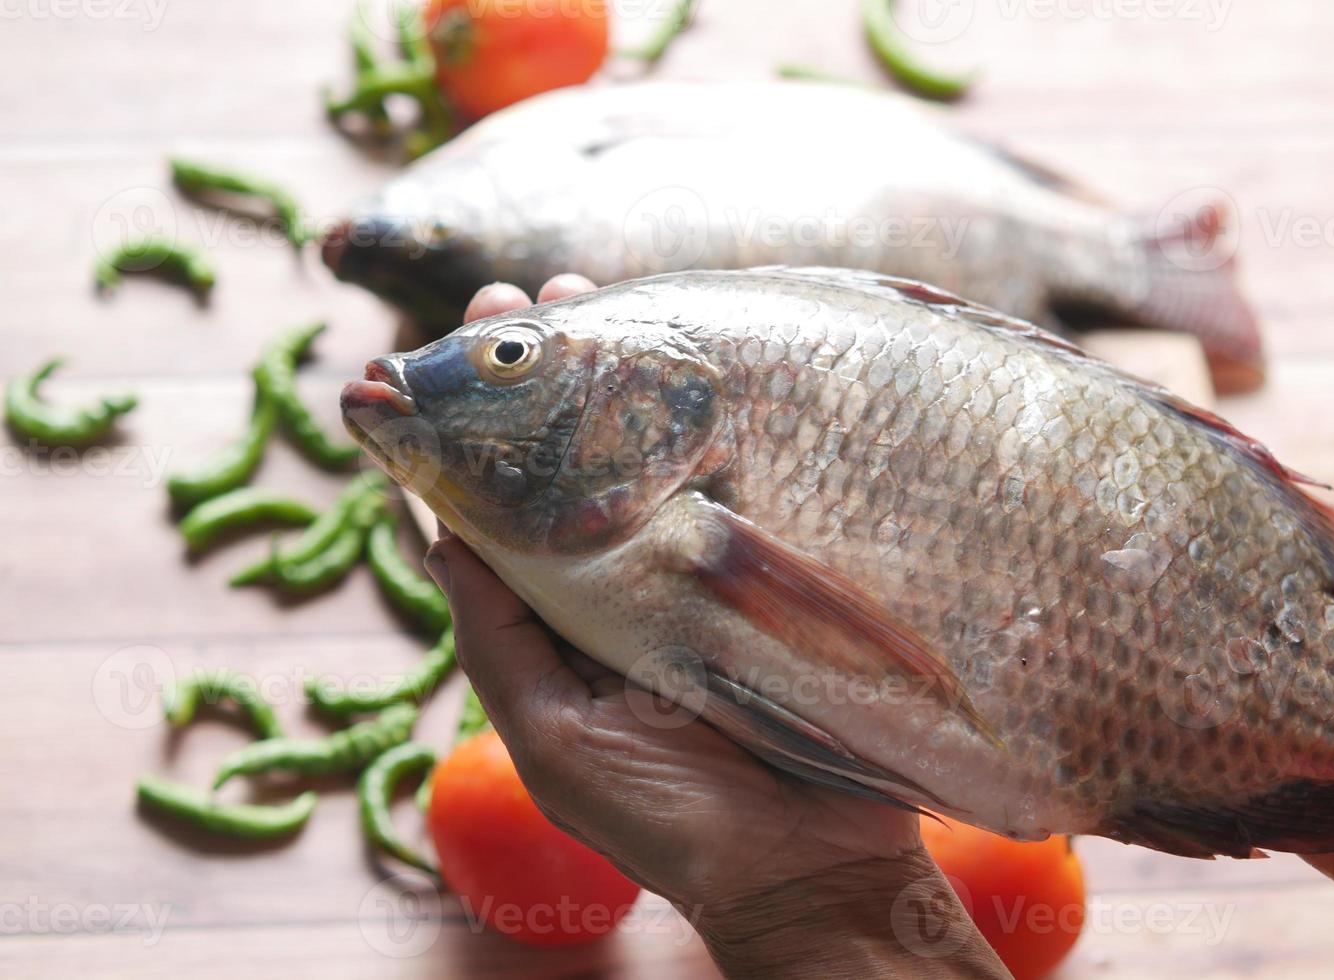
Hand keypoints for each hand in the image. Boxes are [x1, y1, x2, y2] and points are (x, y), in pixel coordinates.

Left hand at [427, 277, 1007, 978]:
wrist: (811, 863)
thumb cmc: (672, 818)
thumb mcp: (555, 736)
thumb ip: (497, 639)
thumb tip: (433, 535)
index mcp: (557, 619)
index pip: (491, 508)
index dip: (463, 431)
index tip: (438, 354)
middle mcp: (620, 581)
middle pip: (566, 461)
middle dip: (541, 377)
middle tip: (523, 298)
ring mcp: (698, 569)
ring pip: (646, 454)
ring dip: (620, 378)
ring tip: (595, 298)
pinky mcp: (771, 566)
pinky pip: (734, 481)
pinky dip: (714, 420)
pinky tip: (700, 357)